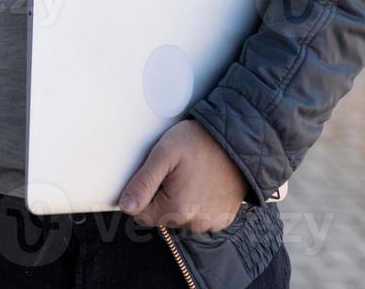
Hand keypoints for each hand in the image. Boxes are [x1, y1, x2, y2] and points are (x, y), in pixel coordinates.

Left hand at [117, 120, 247, 232]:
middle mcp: (195, 223)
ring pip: (181, 217)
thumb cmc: (200, 142)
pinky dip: (199, 204)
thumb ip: (143, 182)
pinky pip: (200, 217)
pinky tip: (204, 184)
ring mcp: (211, 223)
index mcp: (176, 209)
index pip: (142, 215)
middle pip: (162, 216)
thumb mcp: (164, 154)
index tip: (156, 176)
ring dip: (181, 201)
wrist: (239, 141)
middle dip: (163, 197)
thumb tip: (126, 207)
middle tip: (175, 172)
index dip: (144, 194)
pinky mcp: (223, 219)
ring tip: (191, 175)